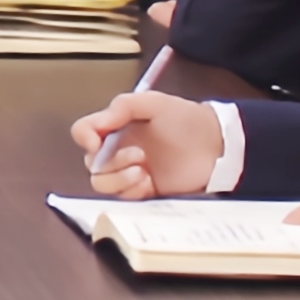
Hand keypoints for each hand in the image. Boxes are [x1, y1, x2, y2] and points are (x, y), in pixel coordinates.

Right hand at [67, 90, 222, 200]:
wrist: (216, 146)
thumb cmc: (187, 120)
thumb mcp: (155, 103)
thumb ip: (123, 106)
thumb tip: (98, 125)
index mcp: (117, 127)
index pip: (84, 131)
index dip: (84, 136)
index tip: (96, 141)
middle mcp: (118, 150)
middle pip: (91, 162)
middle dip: (110, 161)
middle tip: (139, 155)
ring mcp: (129, 172)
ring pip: (101, 183)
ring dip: (118, 178)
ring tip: (142, 170)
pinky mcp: (142, 191)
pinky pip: (121, 197)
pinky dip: (131, 190)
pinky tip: (149, 181)